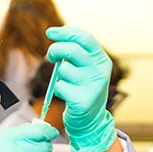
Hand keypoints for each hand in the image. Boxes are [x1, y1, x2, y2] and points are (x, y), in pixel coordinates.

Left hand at [45, 26, 115, 151]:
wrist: (90, 119)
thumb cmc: (83, 88)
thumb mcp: (86, 68)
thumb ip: (76, 52)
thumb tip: (56, 35)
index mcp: (102, 59)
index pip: (84, 38)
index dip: (65, 32)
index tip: (50, 32)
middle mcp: (100, 71)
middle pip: (72, 50)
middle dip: (56, 49)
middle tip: (51, 55)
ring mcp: (93, 86)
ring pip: (63, 69)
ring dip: (58, 75)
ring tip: (67, 83)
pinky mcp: (82, 100)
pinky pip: (60, 86)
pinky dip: (58, 89)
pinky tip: (67, 95)